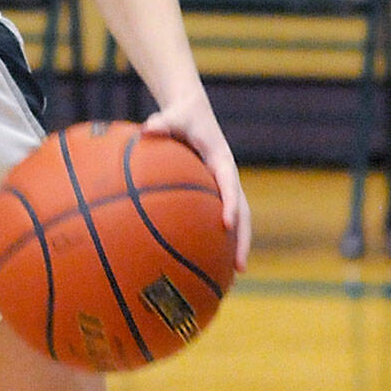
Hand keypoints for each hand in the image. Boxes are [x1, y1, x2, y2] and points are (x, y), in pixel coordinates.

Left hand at [141, 94, 250, 271]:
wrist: (192, 112)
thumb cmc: (181, 116)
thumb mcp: (173, 116)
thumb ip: (162, 123)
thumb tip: (147, 129)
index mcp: (221, 161)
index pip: (230, 186)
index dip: (230, 204)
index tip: (226, 224)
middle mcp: (227, 178)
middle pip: (242, 213)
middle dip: (242, 240)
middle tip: (239, 267)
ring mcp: (222, 188)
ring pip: (236, 222)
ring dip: (235, 247)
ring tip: (230, 278)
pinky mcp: (213, 194)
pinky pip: (217, 219)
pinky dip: (217, 240)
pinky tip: (205, 263)